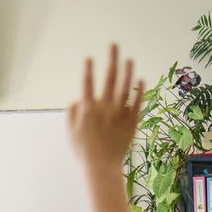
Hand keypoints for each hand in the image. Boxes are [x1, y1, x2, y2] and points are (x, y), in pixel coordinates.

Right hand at [67, 44, 142, 169]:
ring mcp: (119, 113)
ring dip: (127, 70)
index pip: (87, 84)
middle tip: (114, 45)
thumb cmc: (84, 151)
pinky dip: (139, 90)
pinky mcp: (131, 121)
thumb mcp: (71, 132)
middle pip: (109, 78)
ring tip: (129, 58)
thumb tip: (77, 99)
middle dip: (111, 59)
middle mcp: (104, 108)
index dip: (88, 69)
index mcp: (88, 109)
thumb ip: (72, 113)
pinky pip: (137, 102)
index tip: (89, 57)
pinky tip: (141, 78)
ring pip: (125, 86)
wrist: (102, 167)